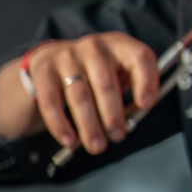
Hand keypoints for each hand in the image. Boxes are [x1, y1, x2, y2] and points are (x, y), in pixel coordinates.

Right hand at [5, 33, 158, 154]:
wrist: (52, 61)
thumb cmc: (96, 75)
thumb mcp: (119, 76)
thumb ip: (130, 94)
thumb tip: (131, 123)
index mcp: (120, 45)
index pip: (140, 57)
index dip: (147, 81)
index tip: (146, 105)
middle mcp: (94, 47)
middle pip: (105, 83)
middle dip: (113, 115)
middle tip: (118, 136)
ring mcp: (66, 57)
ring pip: (80, 95)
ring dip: (89, 125)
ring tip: (97, 146)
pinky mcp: (44, 71)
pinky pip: (51, 102)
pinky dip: (61, 125)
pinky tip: (70, 141)